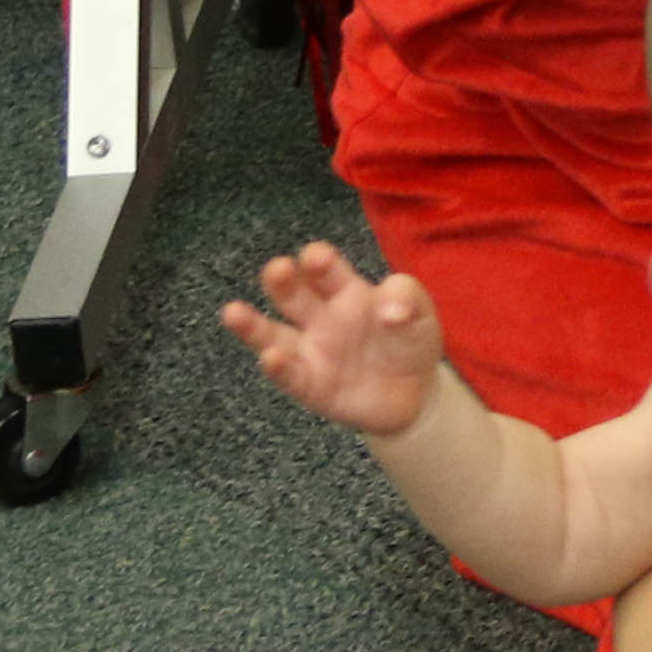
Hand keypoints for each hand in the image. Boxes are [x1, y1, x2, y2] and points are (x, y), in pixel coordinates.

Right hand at [220, 239, 446, 438]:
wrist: (415, 393)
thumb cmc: (409, 340)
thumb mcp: (420, 313)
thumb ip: (407, 299)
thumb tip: (393, 311)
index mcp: (344, 290)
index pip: (324, 269)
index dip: (318, 260)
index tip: (317, 258)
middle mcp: (319, 317)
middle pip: (292, 294)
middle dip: (282, 280)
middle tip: (278, 269)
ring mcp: (311, 351)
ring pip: (273, 333)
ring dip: (252, 324)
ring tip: (232, 312)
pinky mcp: (310, 385)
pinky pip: (289, 375)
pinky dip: (278, 367)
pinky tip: (270, 357)